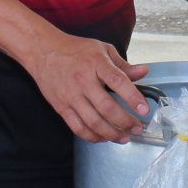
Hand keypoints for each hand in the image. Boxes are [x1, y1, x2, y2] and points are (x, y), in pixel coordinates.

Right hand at [25, 31, 150, 142]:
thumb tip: (143, 72)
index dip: (133, 97)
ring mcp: (71, 96)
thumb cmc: (75, 50)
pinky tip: (103, 137)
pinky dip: (92, 137)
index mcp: (97, 64)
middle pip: (106, 107)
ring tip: (124, 137)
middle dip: (125, 122)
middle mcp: (83, 81)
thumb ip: (123, 65)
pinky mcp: (61, 107)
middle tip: (137, 128)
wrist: (43, 52)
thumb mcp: (102, 49)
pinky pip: (78, 127)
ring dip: (111, 134)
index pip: (118, 82)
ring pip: (93, 122)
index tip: (144, 109)